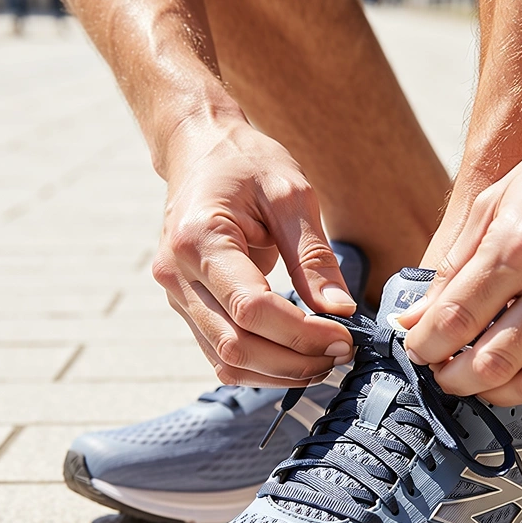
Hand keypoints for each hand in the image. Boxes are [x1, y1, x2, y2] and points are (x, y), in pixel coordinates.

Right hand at [152, 115, 356, 387]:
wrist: (198, 149)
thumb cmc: (245, 162)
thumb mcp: (290, 194)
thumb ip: (314, 257)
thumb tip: (341, 312)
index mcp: (200, 239)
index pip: (251, 308)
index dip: (302, 333)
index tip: (345, 336)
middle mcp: (177, 274)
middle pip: (235, 345)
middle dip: (294, 360)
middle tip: (342, 354)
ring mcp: (177, 294)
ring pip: (225, 361)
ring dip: (279, 373)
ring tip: (324, 361)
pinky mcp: (186, 306)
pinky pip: (220, 355)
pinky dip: (261, 367)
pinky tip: (297, 357)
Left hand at [400, 97, 521, 407]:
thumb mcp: (500, 196)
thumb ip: (456, 261)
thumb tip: (417, 317)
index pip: (455, 318)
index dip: (425, 346)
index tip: (416, 350)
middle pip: (493, 362)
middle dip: (454, 379)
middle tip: (444, 374)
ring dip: (500, 394)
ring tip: (485, 382)